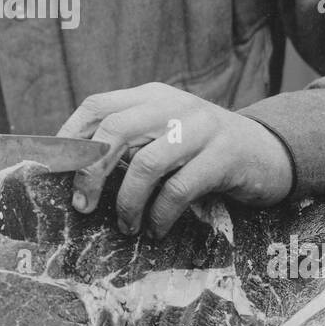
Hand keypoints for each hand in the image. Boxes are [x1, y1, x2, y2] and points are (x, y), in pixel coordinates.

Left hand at [57, 83, 293, 235]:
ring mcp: (201, 127)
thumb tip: (76, 170)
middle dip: (90, 172)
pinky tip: (157, 229)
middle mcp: (173, 104)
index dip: (69, 136)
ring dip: (129, 202)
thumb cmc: (205, 151)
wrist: (270, 152)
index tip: (54, 169)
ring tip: (128, 227)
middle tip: (82, 205)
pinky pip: (179, 189)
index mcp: (152, 96)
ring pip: (146, 163)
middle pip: (114, 130)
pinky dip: (160, 215)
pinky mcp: (224, 155)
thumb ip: (130, 141)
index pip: (97, 105)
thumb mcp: (165, 134)